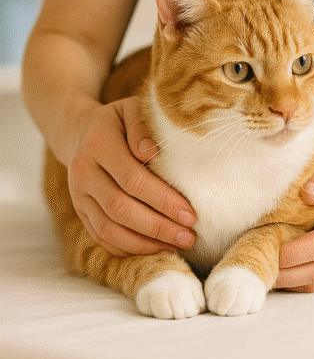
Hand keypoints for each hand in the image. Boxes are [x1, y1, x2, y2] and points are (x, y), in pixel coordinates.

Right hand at [67, 96, 196, 257]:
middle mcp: (83, 173)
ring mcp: (78, 195)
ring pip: (109, 229)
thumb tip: (152, 152)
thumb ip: (142, 126)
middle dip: (158, 227)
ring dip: (144, 243)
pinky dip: (127, 248)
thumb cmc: (118, 120)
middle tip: (189, 236)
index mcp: (98, 145)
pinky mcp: (80, 211)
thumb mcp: (131, 109)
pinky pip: (101, 236)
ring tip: (177, 246)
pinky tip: (153, 249)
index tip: (190, 213)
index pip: (132, 179)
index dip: (162, 199)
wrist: (79, 130)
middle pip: (121, 209)